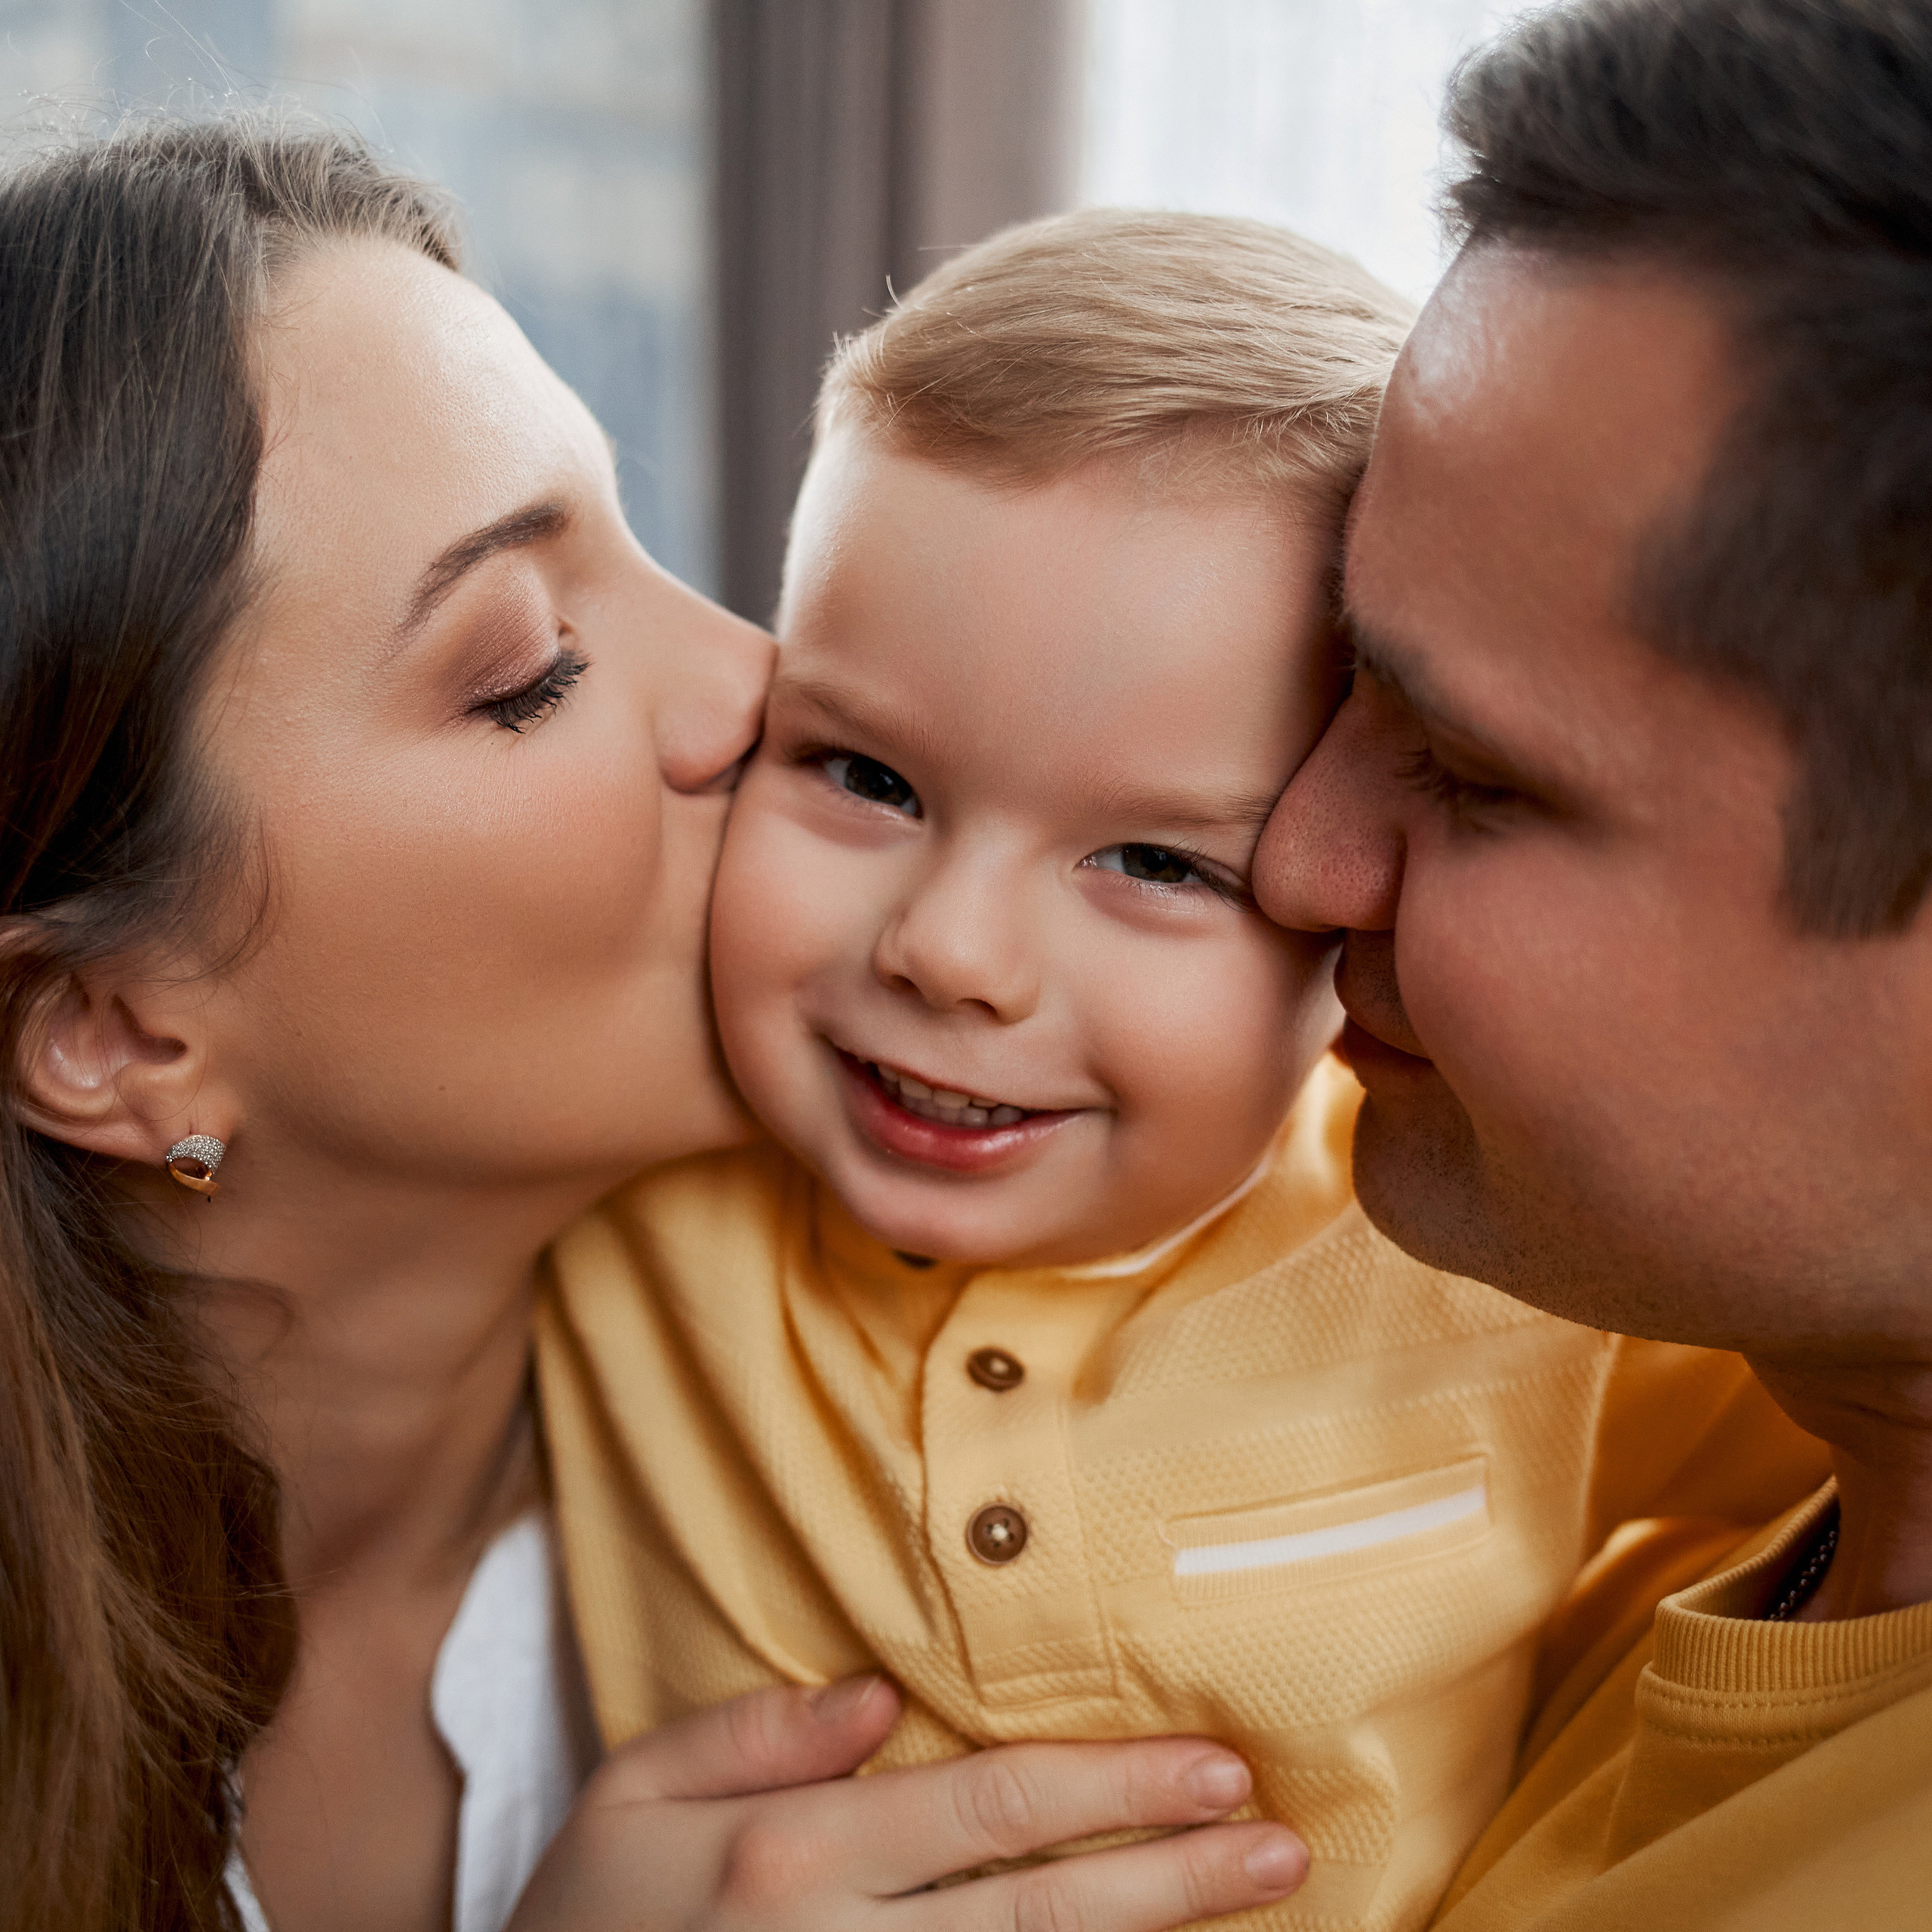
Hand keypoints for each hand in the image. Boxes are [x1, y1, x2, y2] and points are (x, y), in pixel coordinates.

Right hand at [507, 1676, 1308, 1930]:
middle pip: (1041, 1907)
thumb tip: (882, 1696)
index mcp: (791, 1855)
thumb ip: (750, 1733)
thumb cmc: (579, 1926)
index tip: (1218, 1767)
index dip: (1116, 1785)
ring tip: (1247, 1905)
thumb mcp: (626, 1798)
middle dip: (1175, 1877)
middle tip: (1281, 1844)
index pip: (991, 1804)